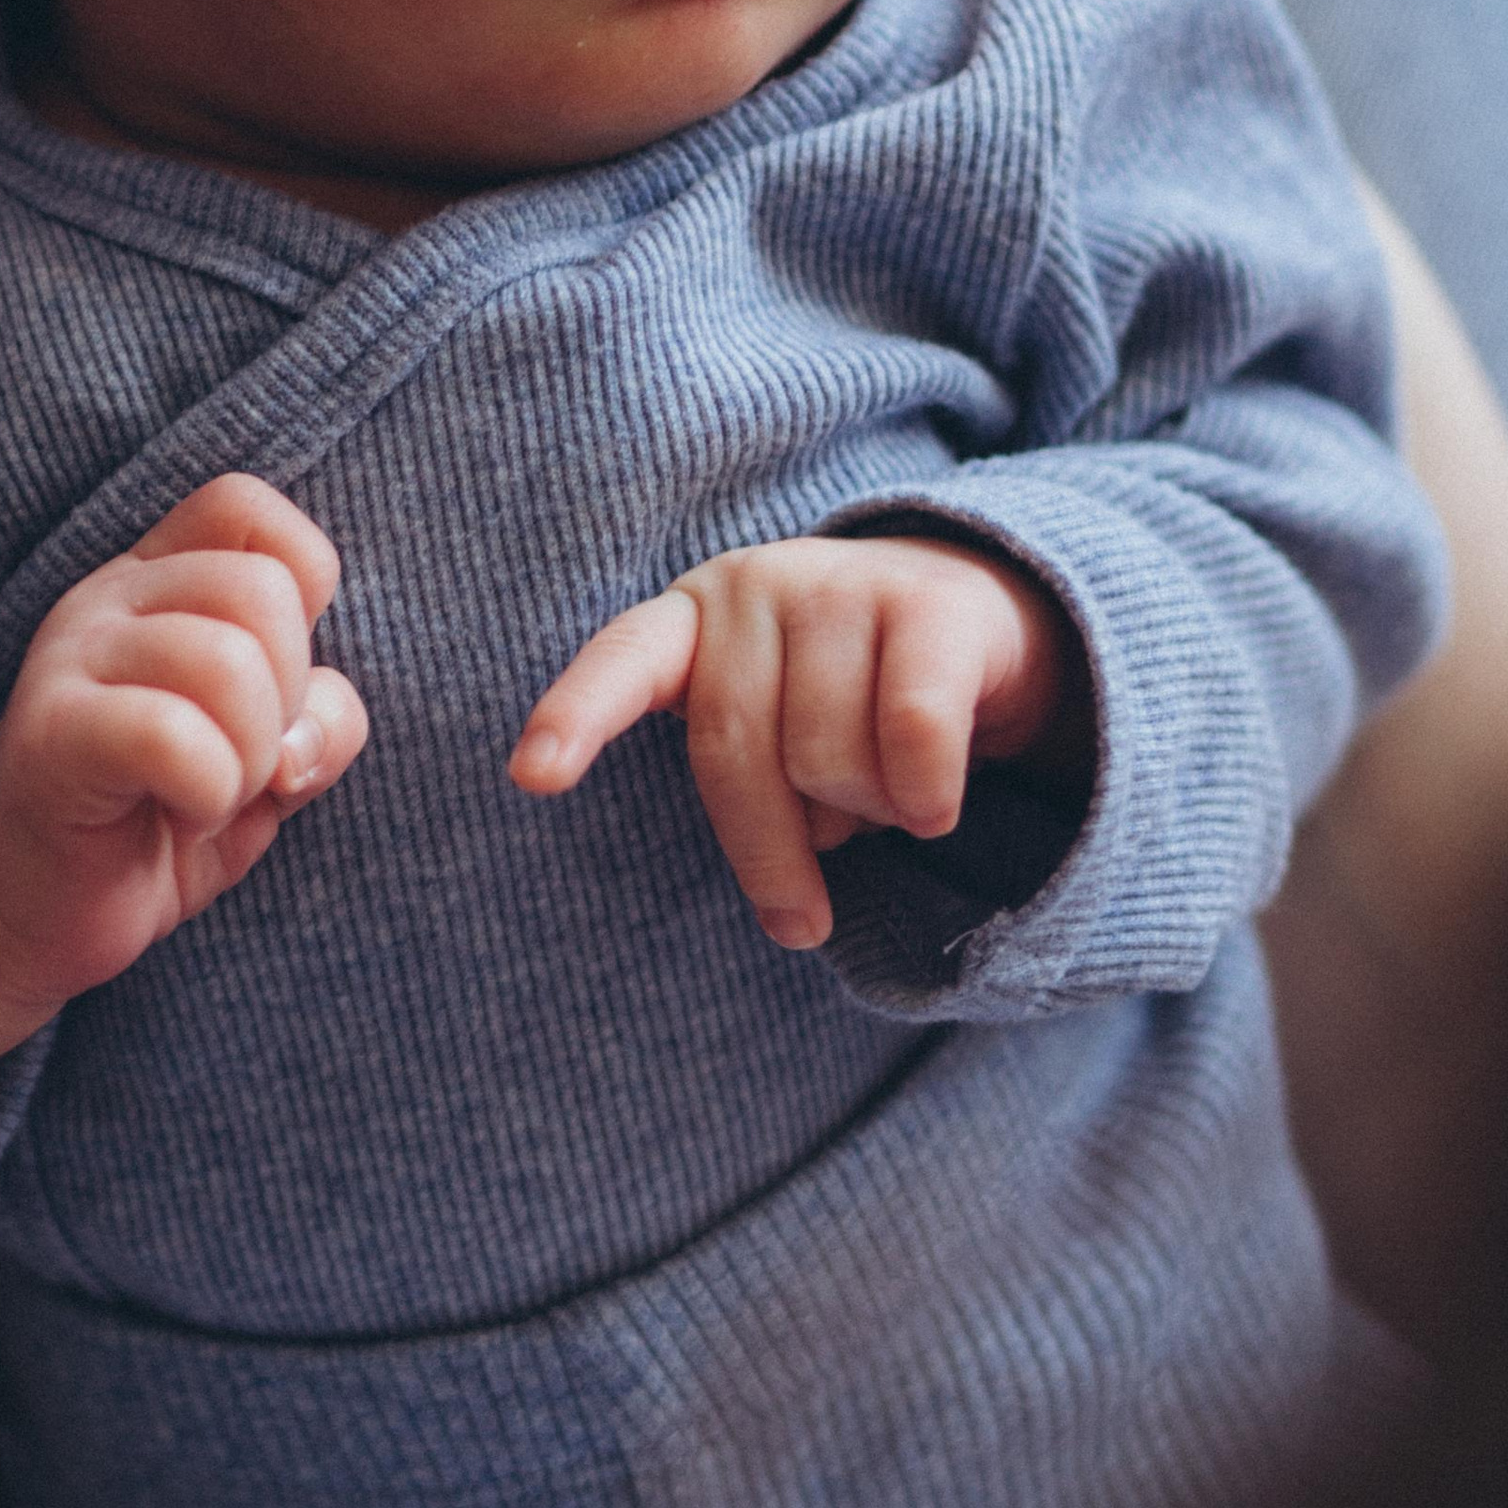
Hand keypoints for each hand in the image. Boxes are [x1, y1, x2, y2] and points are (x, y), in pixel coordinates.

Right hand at [0, 475, 365, 1137]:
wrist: (7, 907)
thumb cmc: (144, 823)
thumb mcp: (261, 767)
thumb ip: (316, 726)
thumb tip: (308, 740)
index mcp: (156, 580)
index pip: (244, 507)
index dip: (300, 587)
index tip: (272, 680)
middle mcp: (108, 598)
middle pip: (262, 591)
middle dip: (286, 700)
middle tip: (234, 763)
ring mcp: (69, 659)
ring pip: (229, 663)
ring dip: (250, 758)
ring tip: (204, 797)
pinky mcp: (50, 737)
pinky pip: (173, 735)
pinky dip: (210, 791)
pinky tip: (179, 817)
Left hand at [510, 532, 1085, 948]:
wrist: (976, 617)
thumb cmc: (846, 698)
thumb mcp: (775, 728)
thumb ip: (748, 785)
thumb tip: (788, 913)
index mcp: (689, 620)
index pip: (619, 665)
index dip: (574, 717)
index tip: (532, 776)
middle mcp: (752, 587)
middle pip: (736, 751)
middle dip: (769, 853)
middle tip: (799, 923)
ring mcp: (839, 584)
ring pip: (829, 756)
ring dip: (866, 812)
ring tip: (882, 794)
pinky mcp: (929, 604)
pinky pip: (912, 733)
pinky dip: (924, 795)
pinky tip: (933, 806)